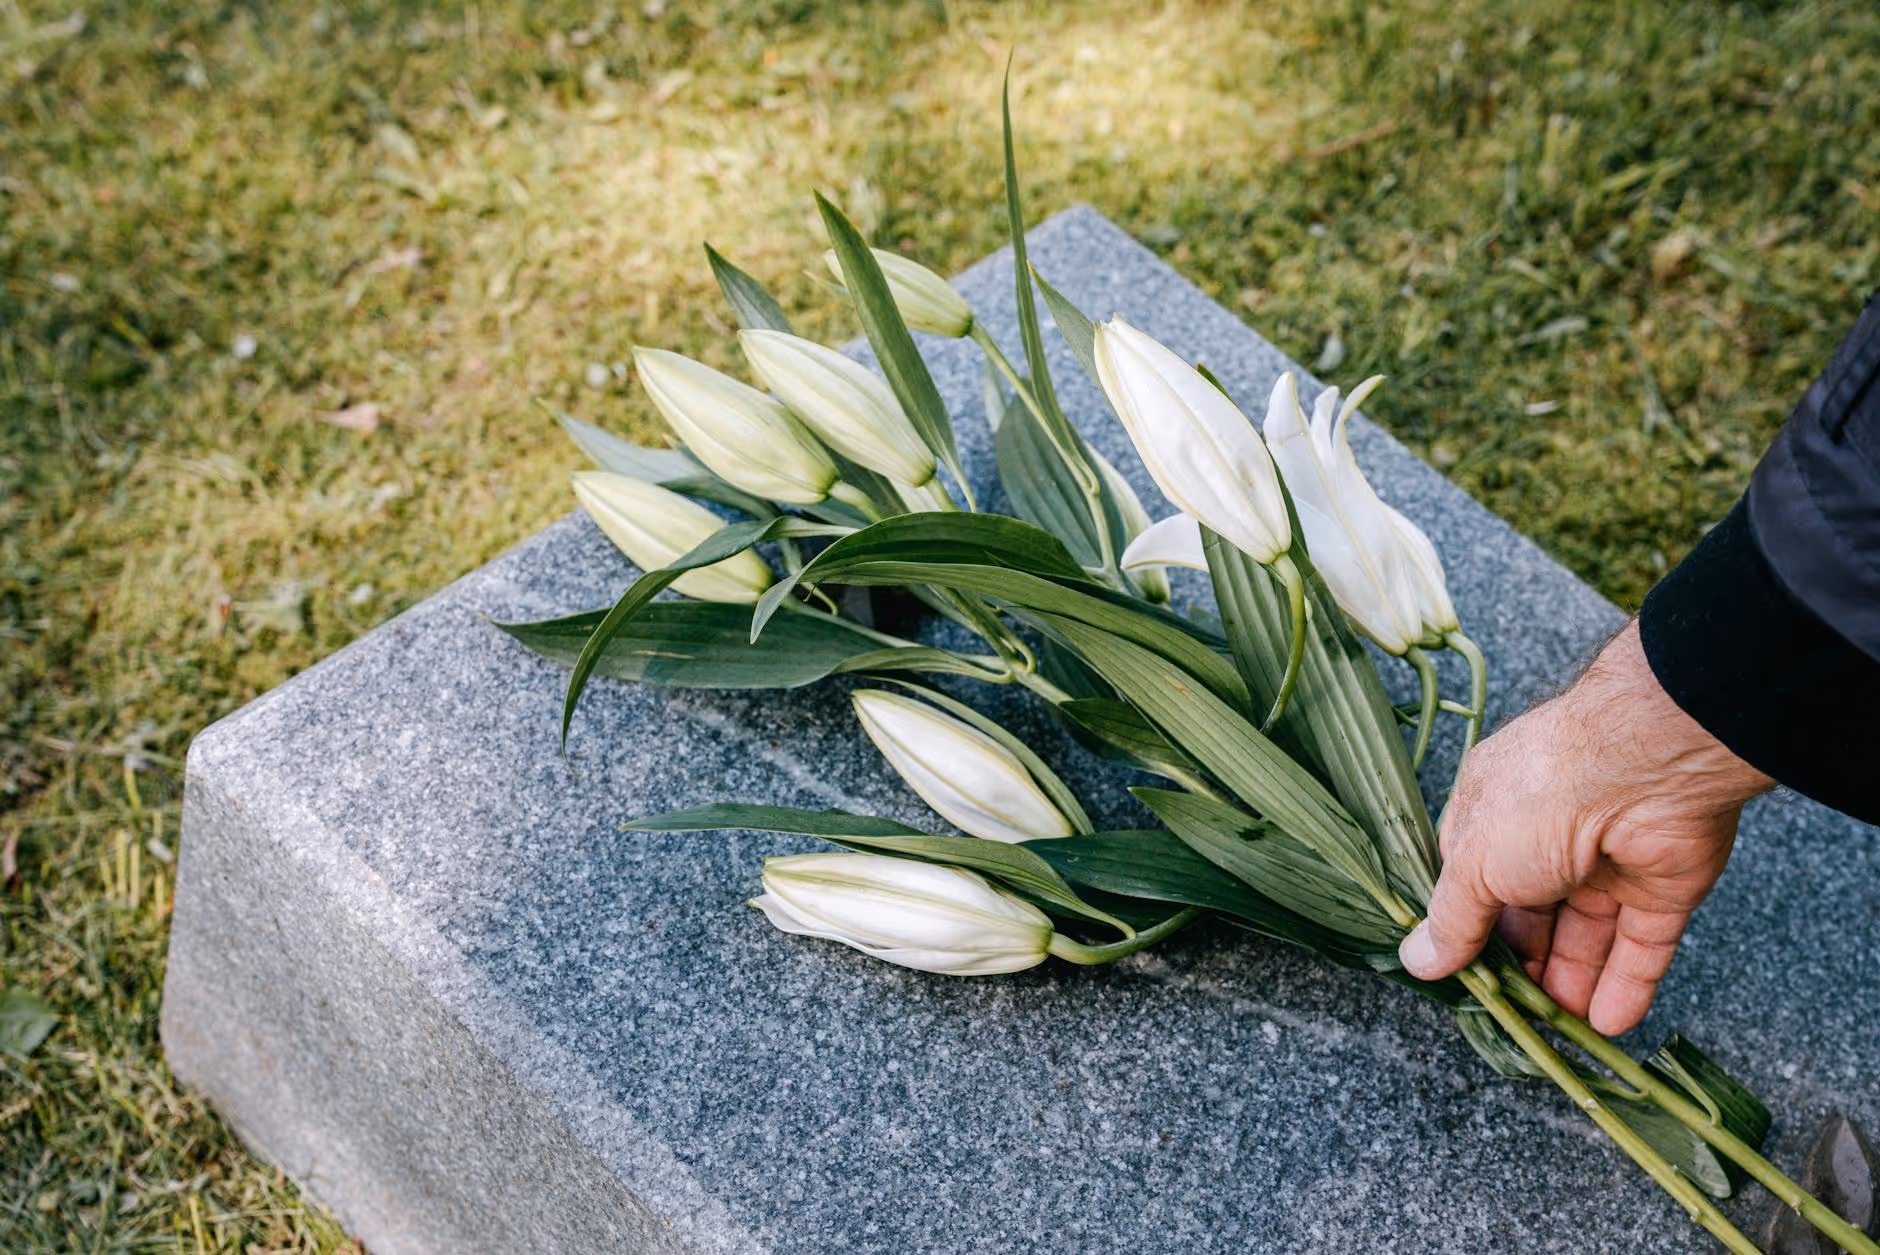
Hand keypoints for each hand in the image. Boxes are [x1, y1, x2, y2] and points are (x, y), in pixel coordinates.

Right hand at [1398, 620, 1772, 1033]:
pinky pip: (1642, 945)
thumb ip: (1452, 919)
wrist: (1647, 768)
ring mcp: (1608, 862)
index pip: (1475, 884)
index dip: (1468, 932)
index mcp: (1494, 816)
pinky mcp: (1662, 887)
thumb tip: (1416, 959)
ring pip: (1587, 936)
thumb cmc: (1541, 799)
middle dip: (1521, 967)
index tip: (1463, 978)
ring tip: (1559, 1030)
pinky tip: (1609, 1024)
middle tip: (1512, 1015)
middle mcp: (1549, 838)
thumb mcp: (1474, 864)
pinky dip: (1627, 985)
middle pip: (1531, 916)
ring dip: (1572, 983)